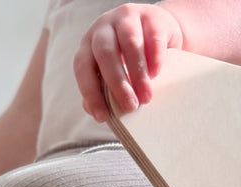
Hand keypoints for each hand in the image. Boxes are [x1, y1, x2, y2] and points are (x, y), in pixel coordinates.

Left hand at [73, 3, 183, 122]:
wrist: (157, 30)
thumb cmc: (130, 58)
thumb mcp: (112, 71)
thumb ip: (100, 89)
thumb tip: (92, 110)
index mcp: (89, 44)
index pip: (83, 67)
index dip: (90, 92)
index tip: (103, 117)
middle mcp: (104, 27)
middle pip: (105, 53)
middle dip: (117, 83)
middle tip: (131, 107)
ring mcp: (127, 17)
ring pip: (129, 43)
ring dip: (137, 73)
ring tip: (146, 97)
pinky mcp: (152, 15)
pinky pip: (152, 36)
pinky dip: (154, 57)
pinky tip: (156, 74)